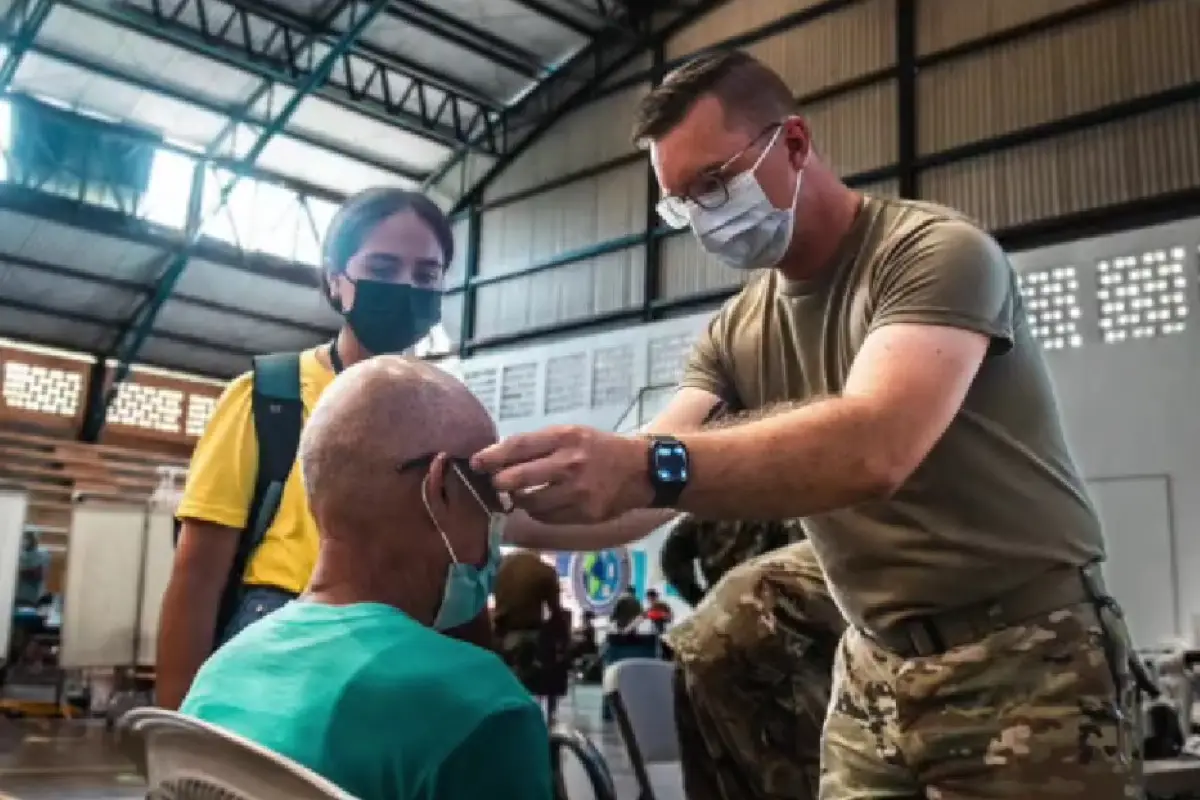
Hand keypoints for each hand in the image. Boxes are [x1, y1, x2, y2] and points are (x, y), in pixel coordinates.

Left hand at [470, 426, 652, 523]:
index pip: (519, 446)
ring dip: (520, 500)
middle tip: (496, 484)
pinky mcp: (585, 514)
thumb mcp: (572, 435)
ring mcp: (578, 491)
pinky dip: (540, 511)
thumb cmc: (599, 449)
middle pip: (518, 478)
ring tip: (521, 495)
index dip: (493, 456)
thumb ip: (539, 445)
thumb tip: (498, 459)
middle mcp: (570, 463)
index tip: (476, 462)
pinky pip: (548, 517)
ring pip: (530, 503)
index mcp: (565, 437)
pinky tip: (545, 503)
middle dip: (500, 483)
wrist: (642, 470)